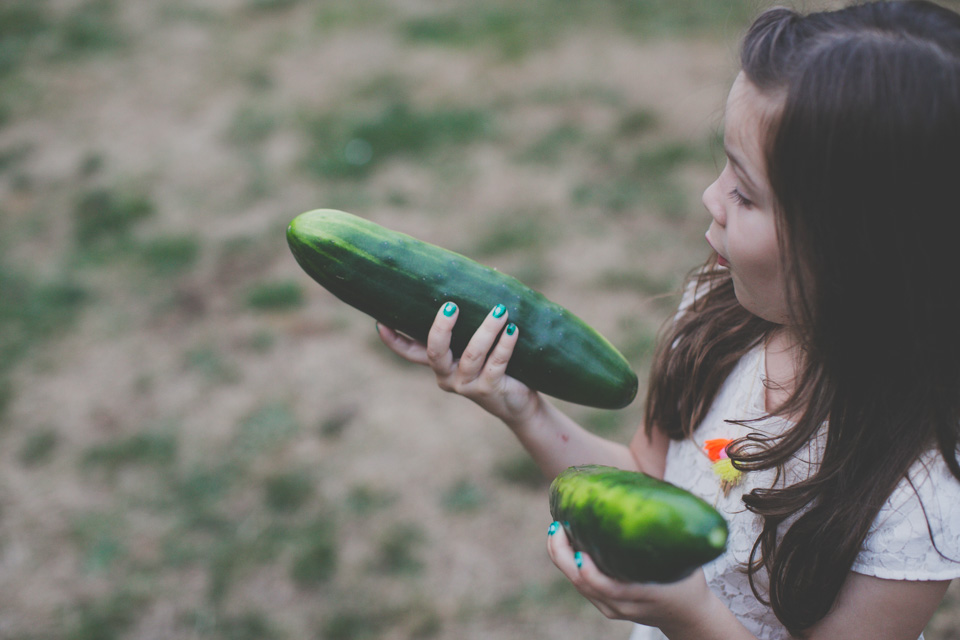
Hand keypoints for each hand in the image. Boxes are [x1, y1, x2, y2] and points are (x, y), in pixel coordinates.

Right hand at [376, 302, 541, 425]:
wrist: (518, 403)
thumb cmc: (498, 365)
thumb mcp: (481, 343)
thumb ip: (476, 318)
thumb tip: (491, 273)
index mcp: (440, 363)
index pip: (411, 352)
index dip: (394, 341)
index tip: (381, 323)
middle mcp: (447, 376)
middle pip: (435, 352)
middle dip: (441, 328)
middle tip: (451, 305)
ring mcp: (466, 385)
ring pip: (472, 354)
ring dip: (487, 329)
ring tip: (500, 310)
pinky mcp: (488, 390)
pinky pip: (495, 363)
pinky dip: (505, 344)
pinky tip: (513, 329)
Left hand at [546, 523, 718, 636]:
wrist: (687, 616)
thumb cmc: (686, 582)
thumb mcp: (681, 562)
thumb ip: (665, 537)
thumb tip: (652, 496)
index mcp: (641, 595)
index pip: (607, 588)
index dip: (589, 571)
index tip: (579, 548)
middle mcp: (621, 605)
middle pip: (582, 584)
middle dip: (563, 555)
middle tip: (557, 526)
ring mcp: (611, 608)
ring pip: (578, 585)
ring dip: (562, 557)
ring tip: (557, 529)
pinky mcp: (606, 606)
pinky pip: (582, 585)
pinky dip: (569, 564)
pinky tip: (565, 543)